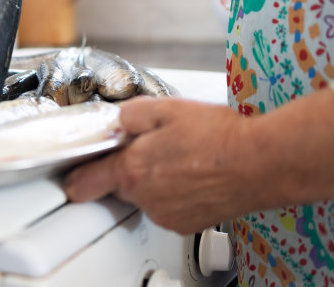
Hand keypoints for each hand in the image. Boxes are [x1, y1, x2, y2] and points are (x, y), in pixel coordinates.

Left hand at [64, 96, 253, 234]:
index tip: (74, 177)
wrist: (260, 162)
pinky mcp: (185, 224)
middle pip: (120, 185)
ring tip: (182, 158)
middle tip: (154, 146)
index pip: (85, 182)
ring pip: (145, 196)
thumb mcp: (165, 109)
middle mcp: (145, 198)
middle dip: (129, 167)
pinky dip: (173, 194)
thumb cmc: (218, 136)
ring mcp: (165, 215)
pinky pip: (167, 207)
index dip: (77, 177)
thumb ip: (129, 115)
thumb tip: (117, 122)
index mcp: (132, 170)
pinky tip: (193, 174)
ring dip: (154, 180)